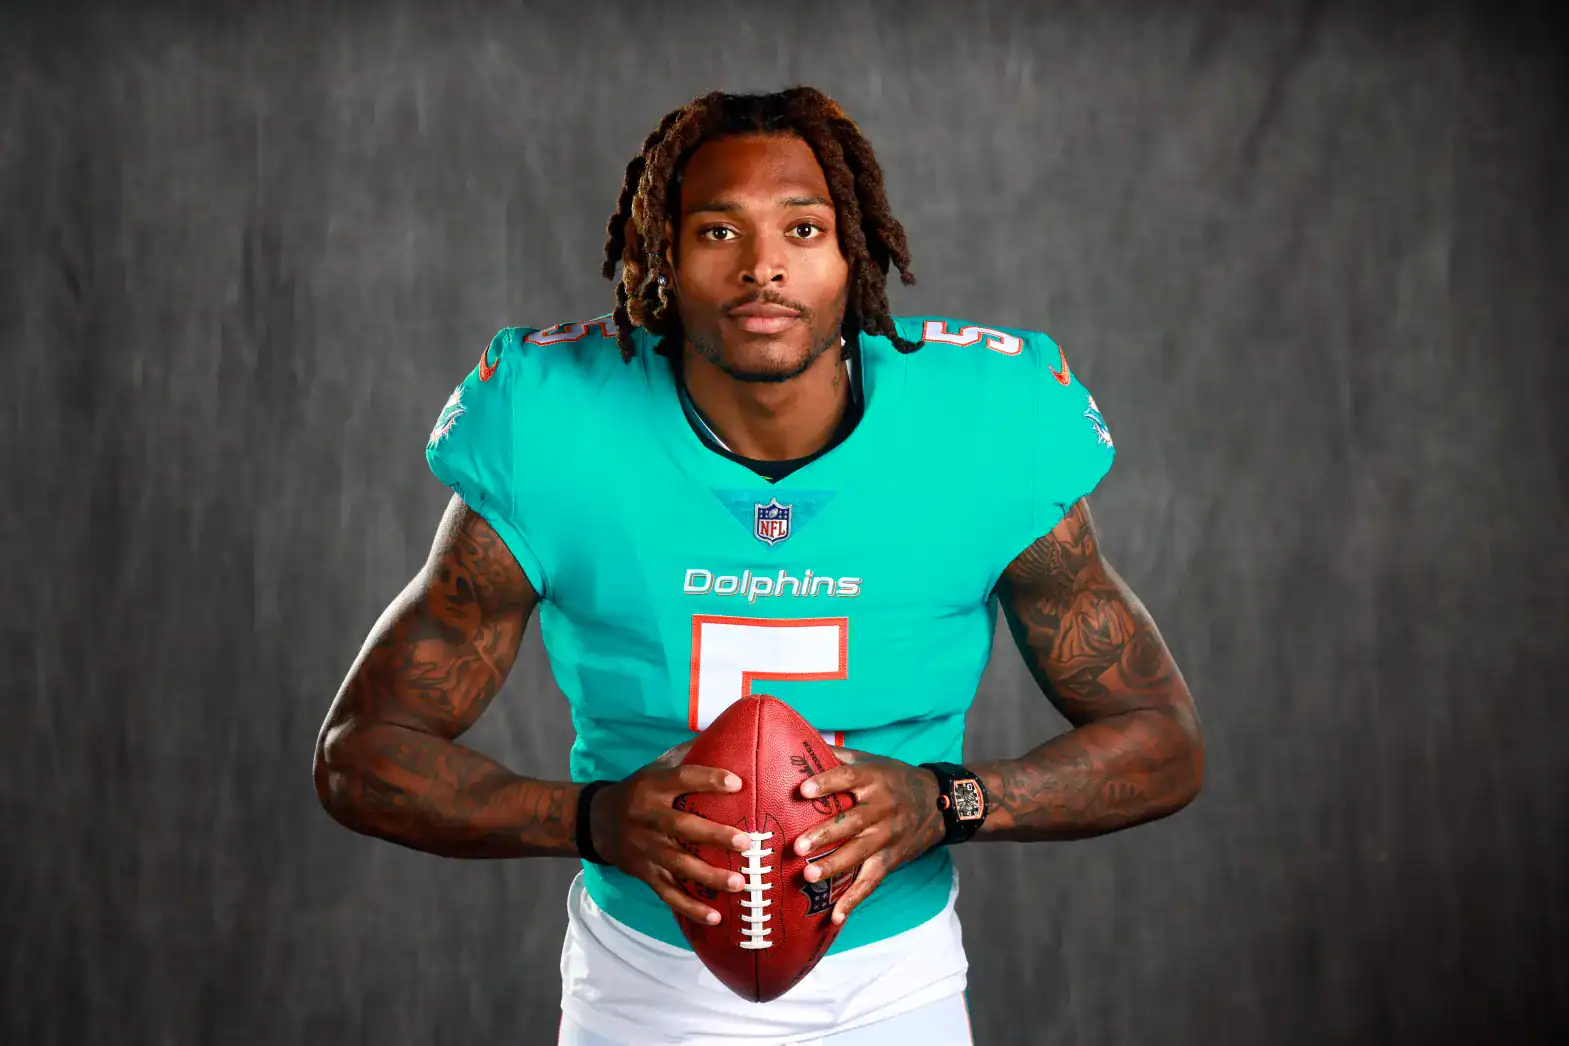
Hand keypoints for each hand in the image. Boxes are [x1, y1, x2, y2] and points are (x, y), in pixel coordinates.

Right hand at [588, 739, 752, 925]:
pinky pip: (669, 894)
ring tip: (740, 883)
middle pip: (682, 828)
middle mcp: (647, 818)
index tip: (737, 782)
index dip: (708, 779)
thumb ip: (686, 758)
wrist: (596, 821)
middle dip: (714, 836)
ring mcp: (645, 849)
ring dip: (710, 877)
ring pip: (679, 866)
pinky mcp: (644, 873)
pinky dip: (691, 908)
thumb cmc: (639, 790)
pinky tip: (717, 916)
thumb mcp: (655, 769)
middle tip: (745, 843)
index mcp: (652, 787)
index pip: (682, 779)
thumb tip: (728, 738)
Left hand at [791, 747, 946, 924]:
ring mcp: (887, 836)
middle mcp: (882, 808)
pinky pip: (872, 881)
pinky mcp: (891, 859)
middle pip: (852, 822)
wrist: (939, 803)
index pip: (849, 778)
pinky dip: (855, 899)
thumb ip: (836, 755)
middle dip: (825, 835)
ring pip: (860, 853)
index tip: (803, 789)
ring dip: (835, 866)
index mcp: (874, 779)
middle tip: (799, 846)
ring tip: (810, 876)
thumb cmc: (893, 778)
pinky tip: (836, 916)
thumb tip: (796, 740)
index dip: (827, 783)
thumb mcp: (871, 760)